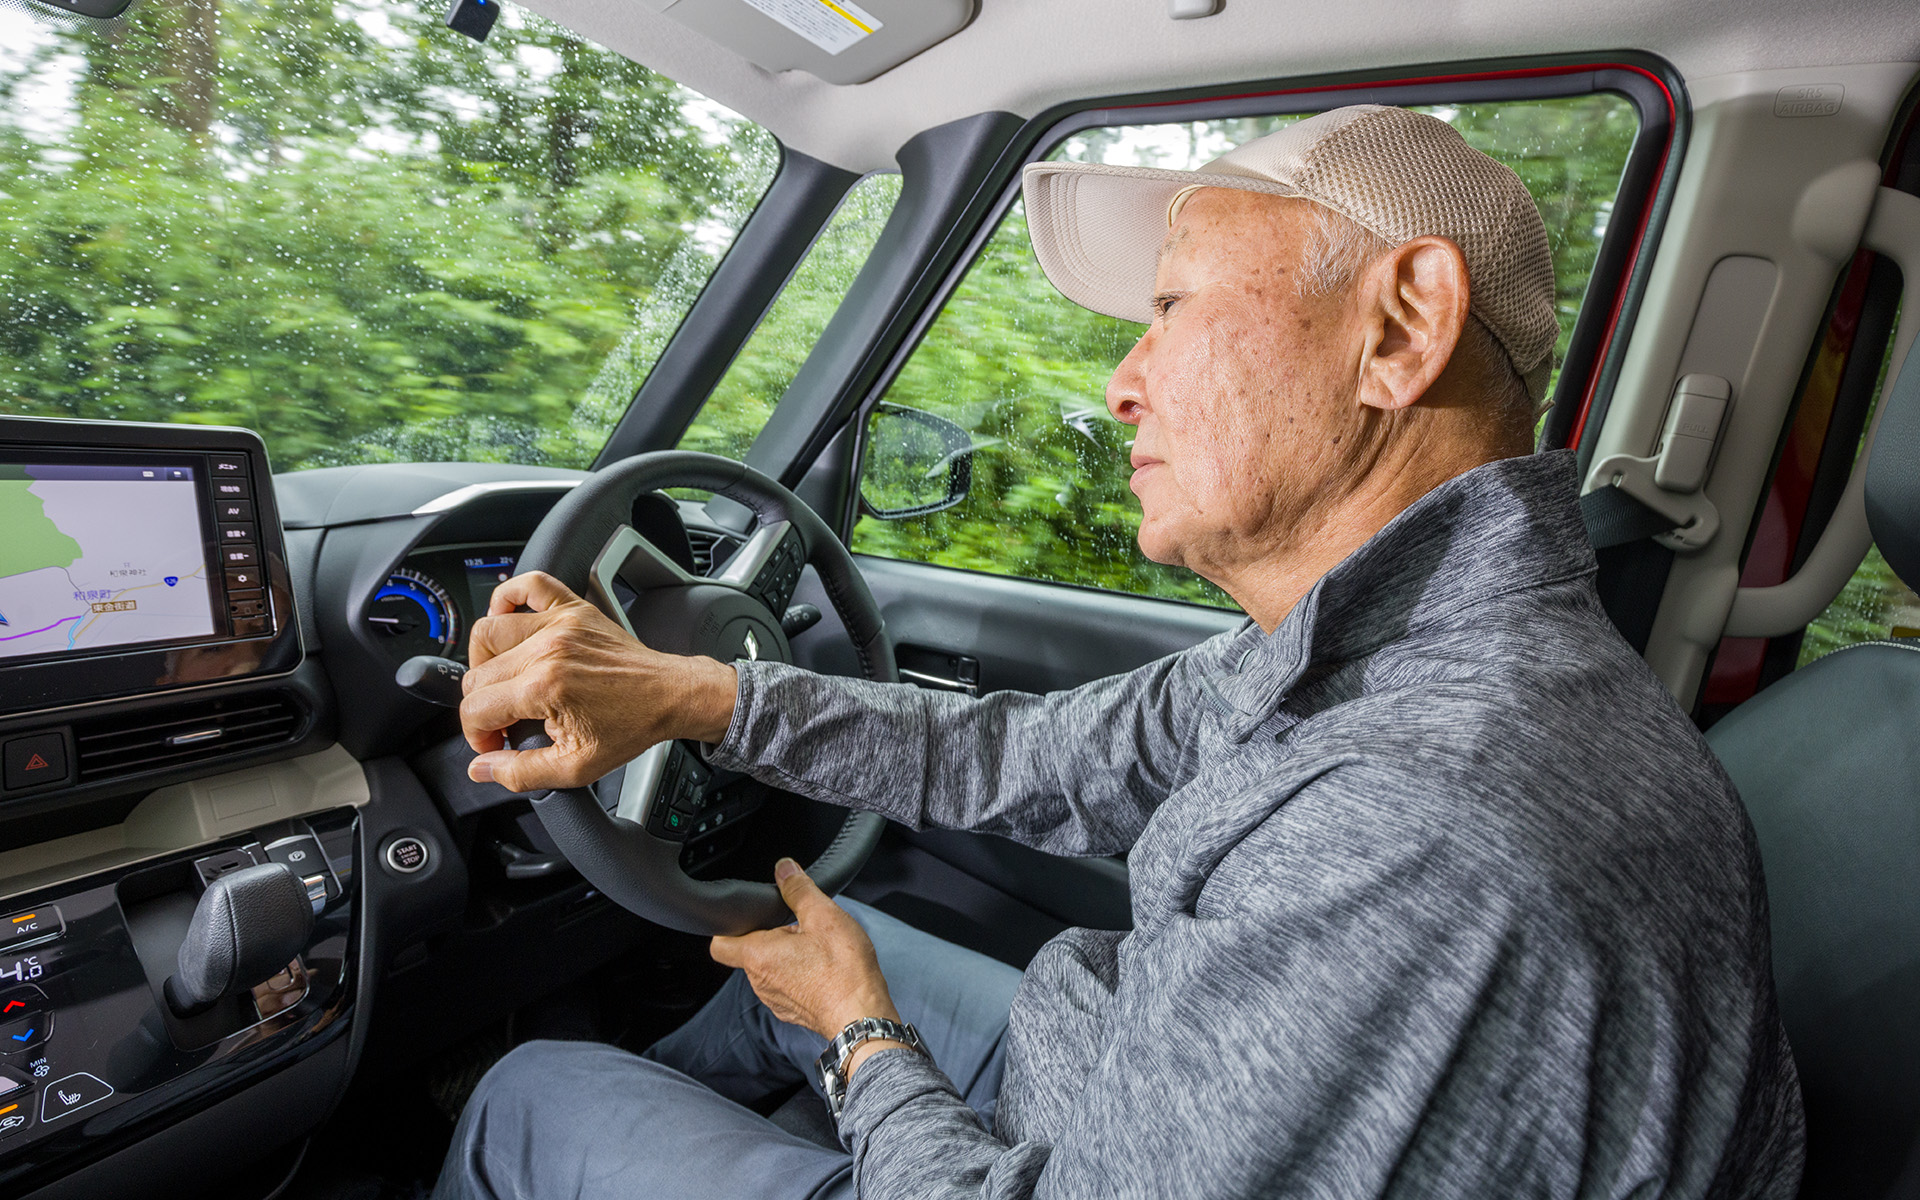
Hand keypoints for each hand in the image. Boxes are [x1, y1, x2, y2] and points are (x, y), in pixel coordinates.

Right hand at [459, 571, 737, 791]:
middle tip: (504, 722)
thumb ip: (521, 773)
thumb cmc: (632, 726)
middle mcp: (548, 649)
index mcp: (545, 687)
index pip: (476, 707)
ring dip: (484, 661)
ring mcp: (561, 623)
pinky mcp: (574, 609)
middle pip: (478, 673)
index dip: (477, 734)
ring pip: (489, 630)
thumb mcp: (576, 766)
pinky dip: (509, 597)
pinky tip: (508, 621)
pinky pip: (530, 584)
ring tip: (502, 683)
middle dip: (480, 705)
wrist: (671, 696)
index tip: (495, 744)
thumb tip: (482, 767)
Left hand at [711, 860, 908, 1078]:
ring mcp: (775, 1000)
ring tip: (818, 949)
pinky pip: (787, 986)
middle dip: (772, 936)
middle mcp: (760, 982)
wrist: (862, 1015)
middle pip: (751, 952)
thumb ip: (799, 889)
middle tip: (800, 928)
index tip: (748, 916)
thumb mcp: (823, 915)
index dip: (728, 926)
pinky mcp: (793, 1011)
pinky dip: (800, 975)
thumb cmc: (843, 970)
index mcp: (758, 955)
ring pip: (771, 969)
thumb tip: (784, 870)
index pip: (719, 942)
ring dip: (787, 956)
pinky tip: (824, 968)